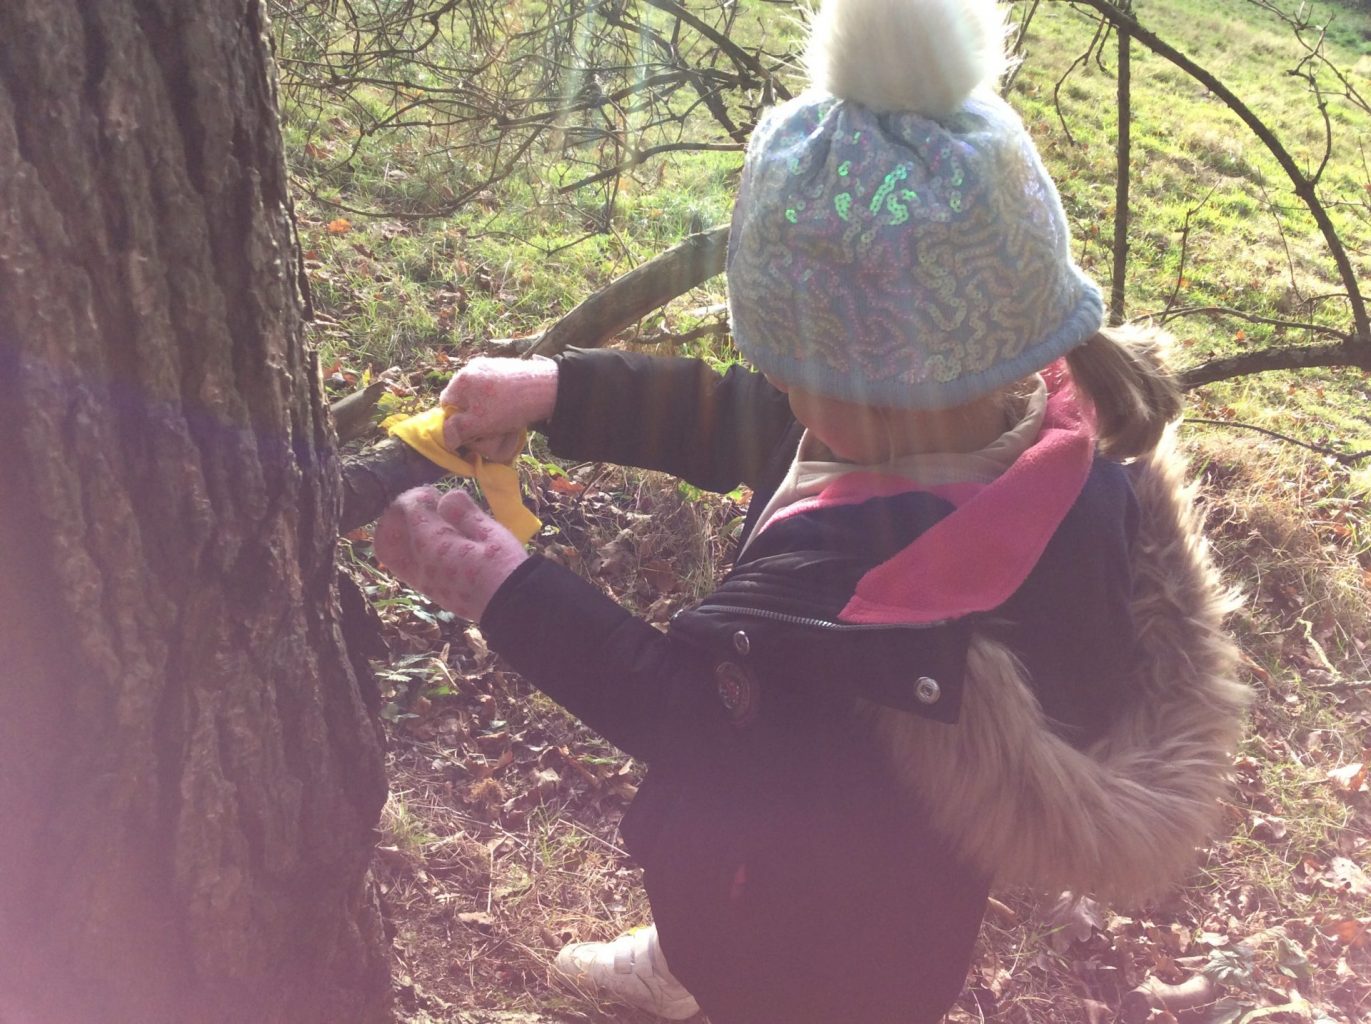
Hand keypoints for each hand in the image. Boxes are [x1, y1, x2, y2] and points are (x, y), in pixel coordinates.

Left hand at [373, 486, 528, 621]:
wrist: (510, 607)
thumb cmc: (503, 565)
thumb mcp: (489, 532)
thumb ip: (464, 512)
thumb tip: (446, 498)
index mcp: (433, 544)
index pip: (408, 509)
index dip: (419, 495)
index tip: (436, 494)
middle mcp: (419, 564)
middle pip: (386, 536)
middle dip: (397, 516)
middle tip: (420, 509)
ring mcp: (423, 581)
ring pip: (393, 554)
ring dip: (403, 534)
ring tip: (429, 526)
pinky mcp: (432, 591)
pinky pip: (408, 566)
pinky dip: (413, 549)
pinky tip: (439, 544)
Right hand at [440, 356, 557, 461]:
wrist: (545, 388)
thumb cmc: (508, 407)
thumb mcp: (478, 424)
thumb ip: (458, 430)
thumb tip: (446, 439)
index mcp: (461, 379)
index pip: (447, 403)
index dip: (456, 420)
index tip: (470, 431)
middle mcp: (473, 367)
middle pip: (464, 397)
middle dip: (472, 414)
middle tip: (487, 427)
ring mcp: (491, 365)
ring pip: (480, 393)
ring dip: (487, 408)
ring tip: (502, 418)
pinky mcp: (507, 366)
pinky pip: (495, 387)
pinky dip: (500, 399)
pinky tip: (512, 408)